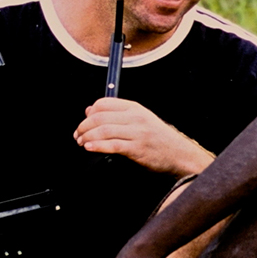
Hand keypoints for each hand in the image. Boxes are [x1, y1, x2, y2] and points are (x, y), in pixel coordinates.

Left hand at [74, 98, 214, 176]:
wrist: (179, 154)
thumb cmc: (158, 138)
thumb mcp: (140, 120)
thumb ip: (117, 115)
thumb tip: (90, 111)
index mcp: (134, 108)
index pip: (104, 103)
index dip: (90, 112)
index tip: (84, 122)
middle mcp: (135, 117)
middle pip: (100, 117)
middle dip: (84, 126)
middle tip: (78, 135)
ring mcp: (137, 133)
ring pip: (103, 130)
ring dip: (87, 137)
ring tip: (82, 143)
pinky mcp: (137, 148)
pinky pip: (112, 145)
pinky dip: (97, 146)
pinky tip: (90, 148)